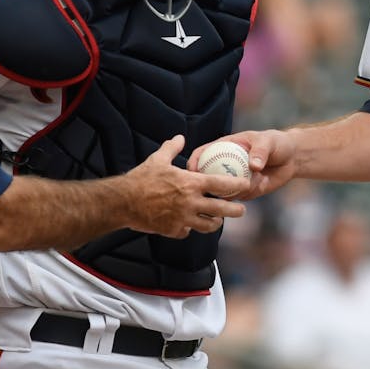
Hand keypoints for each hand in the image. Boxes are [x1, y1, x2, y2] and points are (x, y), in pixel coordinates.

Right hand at [123, 135, 248, 236]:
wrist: (123, 202)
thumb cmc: (141, 179)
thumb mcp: (158, 159)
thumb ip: (172, 148)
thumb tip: (179, 137)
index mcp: (190, 183)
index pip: (221, 184)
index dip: (237, 185)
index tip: (246, 184)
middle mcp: (190, 202)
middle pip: (221, 209)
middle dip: (235, 210)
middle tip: (241, 210)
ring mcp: (183, 218)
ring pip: (208, 225)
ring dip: (214, 223)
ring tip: (217, 220)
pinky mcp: (173, 230)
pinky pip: (187, 231)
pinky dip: (189, 228)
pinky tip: (188, 225)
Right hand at [191, 129, 297, 200]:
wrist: (291, 159)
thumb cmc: (276, 143)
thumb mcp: (267, 141)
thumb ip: (260, 151)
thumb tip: (253, 166)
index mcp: (223, 148)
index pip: (202, 154)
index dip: (193, 162)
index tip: (191, 171)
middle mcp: (225, 166)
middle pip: (206, 177)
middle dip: (205, 184)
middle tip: (212, 187)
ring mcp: (233, 180)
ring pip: (221, 191)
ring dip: (229, 192)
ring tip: (252, 180)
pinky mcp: (243, 192)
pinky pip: (239, 198)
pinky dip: (248, 194)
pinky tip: (262, 182)